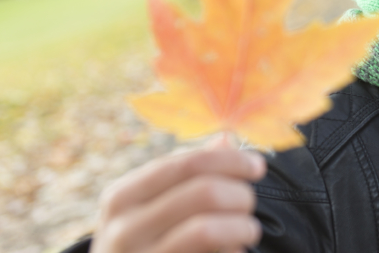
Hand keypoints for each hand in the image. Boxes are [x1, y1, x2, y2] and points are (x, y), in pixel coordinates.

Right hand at [91, 138, 266, 252]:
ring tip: (248, 229)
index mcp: (121, 197)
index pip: (187, 164)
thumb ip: (188, 171)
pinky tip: (234, 251)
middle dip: (240, 194)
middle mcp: (124, 230)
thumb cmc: (144, 238)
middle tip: (248, 203)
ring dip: (241, 226)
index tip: (257, 165)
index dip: (230, 160)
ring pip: (207, 230)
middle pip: (204, 193)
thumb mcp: (151, 203)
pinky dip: (233, 251)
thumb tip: (226, 138)